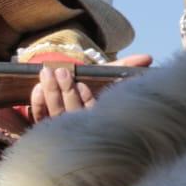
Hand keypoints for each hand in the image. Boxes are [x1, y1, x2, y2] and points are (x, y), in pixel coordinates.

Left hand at [26, 52, 151, 119]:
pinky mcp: (43, 124)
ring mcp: (60, 127)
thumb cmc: (89, 80)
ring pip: (54, 113)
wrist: (63, 81)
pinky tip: (37, 87)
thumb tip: (148, 58)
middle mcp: (79, 126)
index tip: (82, 84)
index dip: (86, 100)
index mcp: (97, 118)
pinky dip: (38, 102)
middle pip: (71, 113)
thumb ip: (125, 66)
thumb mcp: (107, 74)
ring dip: (51, 92)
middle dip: (66, 92)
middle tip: (62, 71)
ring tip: (48, 72)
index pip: (91, 113)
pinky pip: (39, 116)